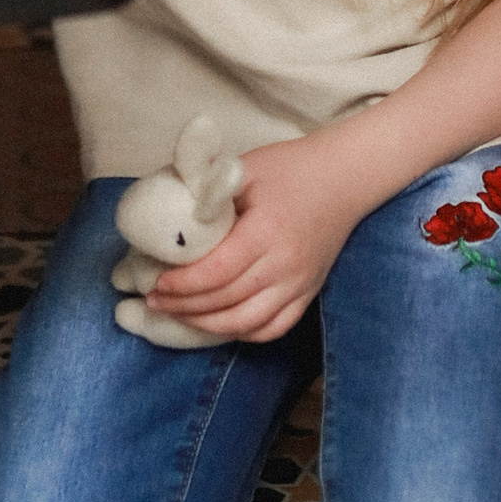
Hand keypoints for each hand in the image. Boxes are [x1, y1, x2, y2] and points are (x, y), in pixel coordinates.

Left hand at [147, 135, 372, 345]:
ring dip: (208, 325)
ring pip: (249, 322)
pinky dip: (243, 332)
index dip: (183, 284)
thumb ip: (211, 194)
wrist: (344, 178)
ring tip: (179, 315)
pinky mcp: (309, 294)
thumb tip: (171, 217)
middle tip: (155, 301)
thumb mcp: (246, 170)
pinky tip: (218, 324)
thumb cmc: (291, 168)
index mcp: (267, 231)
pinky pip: (274, 328)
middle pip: (228, 301)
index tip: (157, 282)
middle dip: (185, 306)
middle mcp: (285, 264)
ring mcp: (300, 284)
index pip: (218, 272)